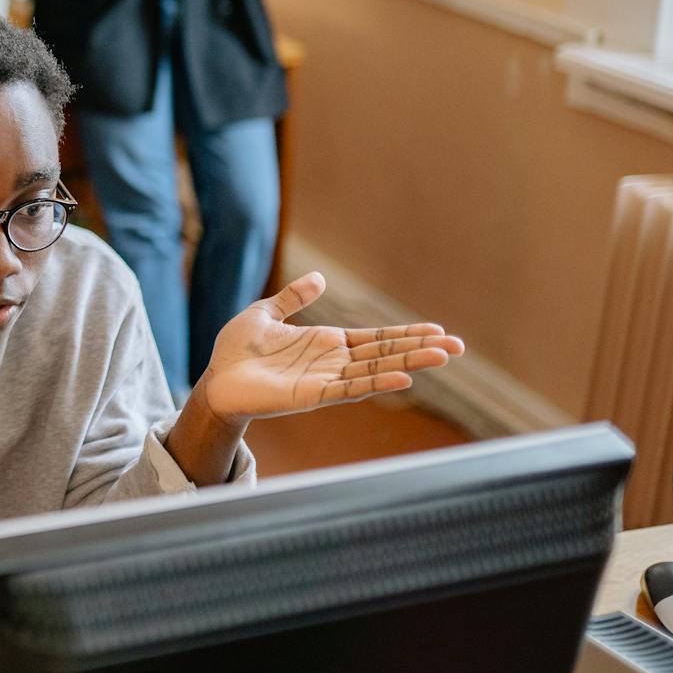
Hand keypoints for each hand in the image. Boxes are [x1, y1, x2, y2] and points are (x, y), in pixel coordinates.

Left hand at [197, 272, 464, 423]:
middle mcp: (332, 362)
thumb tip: (320, 278)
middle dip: (420, 349)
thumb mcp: (265, 313)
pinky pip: (349, 389)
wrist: (215, 379)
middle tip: (457, 347)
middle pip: (385, 353)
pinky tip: (401, 379)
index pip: (375, 338)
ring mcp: (325, 379)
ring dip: (408, 364)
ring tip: (441, 358)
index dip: (405, 334)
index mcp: (326, 343)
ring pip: (375, 370)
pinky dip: (375, 383)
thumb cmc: (237, 351)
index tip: (438, 331)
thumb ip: (292, 297)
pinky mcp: (311, 395)